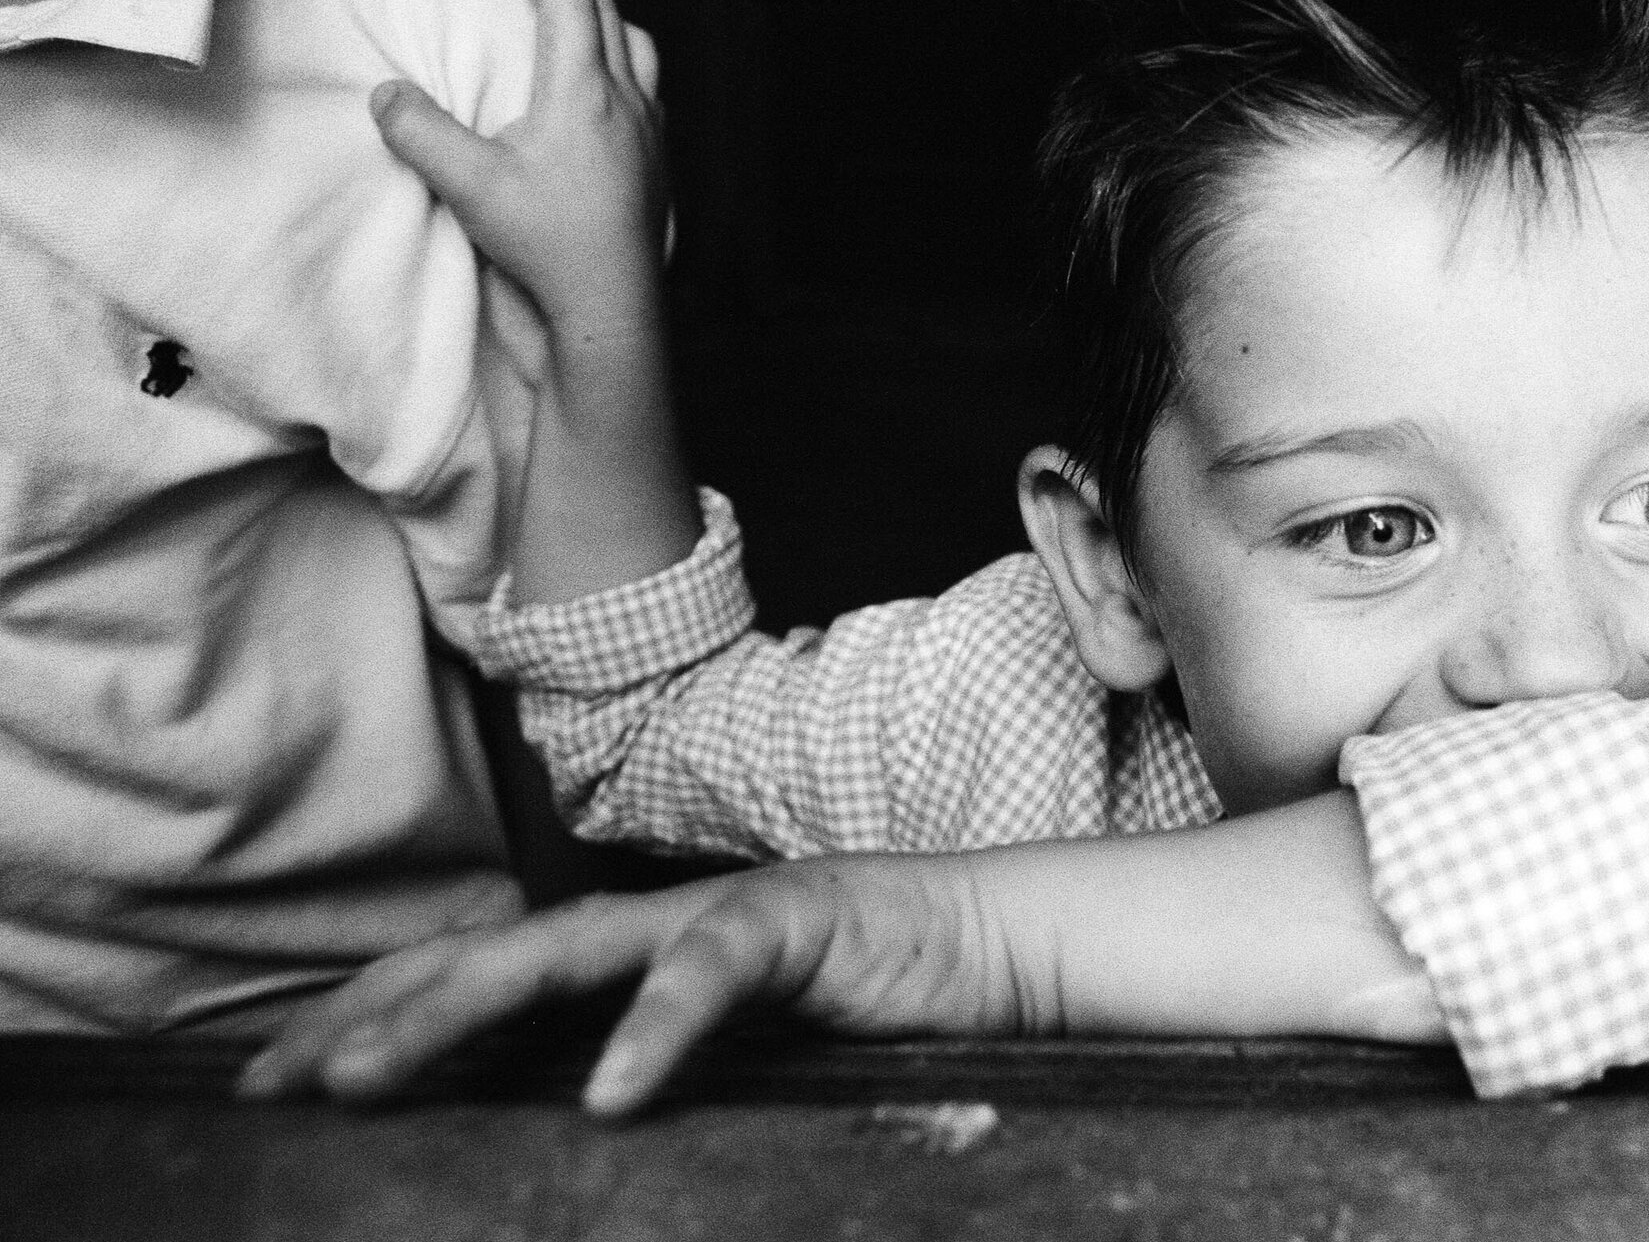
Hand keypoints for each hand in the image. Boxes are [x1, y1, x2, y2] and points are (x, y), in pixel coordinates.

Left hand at [239, 855, 1030, 1115]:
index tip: (271, 1080)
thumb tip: (537, 1126)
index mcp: (621, 955)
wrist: (986, 945)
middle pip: (480, 955)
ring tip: (376, 1074)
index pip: (468, 975)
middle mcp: (646, 923)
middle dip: (372, 1013)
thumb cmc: (852, 1005)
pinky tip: (611, 1092)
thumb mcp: (720, 1050)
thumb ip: (630, 1065)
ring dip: (459, 1010)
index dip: (369, 1016)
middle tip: (275, 1082)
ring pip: (563, 951)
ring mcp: (714, 913)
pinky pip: (712, 972)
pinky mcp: (795, 921)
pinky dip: (657, 1028)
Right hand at [373, 0, 665, 353]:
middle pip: (605, 7)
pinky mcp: (657, 164)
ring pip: (636, 46)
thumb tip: (386, 94)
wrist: (611, 308)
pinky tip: (595, 88)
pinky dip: (617, 62)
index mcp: (585, 91)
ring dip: (601, 13)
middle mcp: (629, 101)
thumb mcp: (470, 187)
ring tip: (567, 9)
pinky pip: (645, 89)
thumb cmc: (547, 246)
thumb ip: (422, 134)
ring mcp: (651, 133)